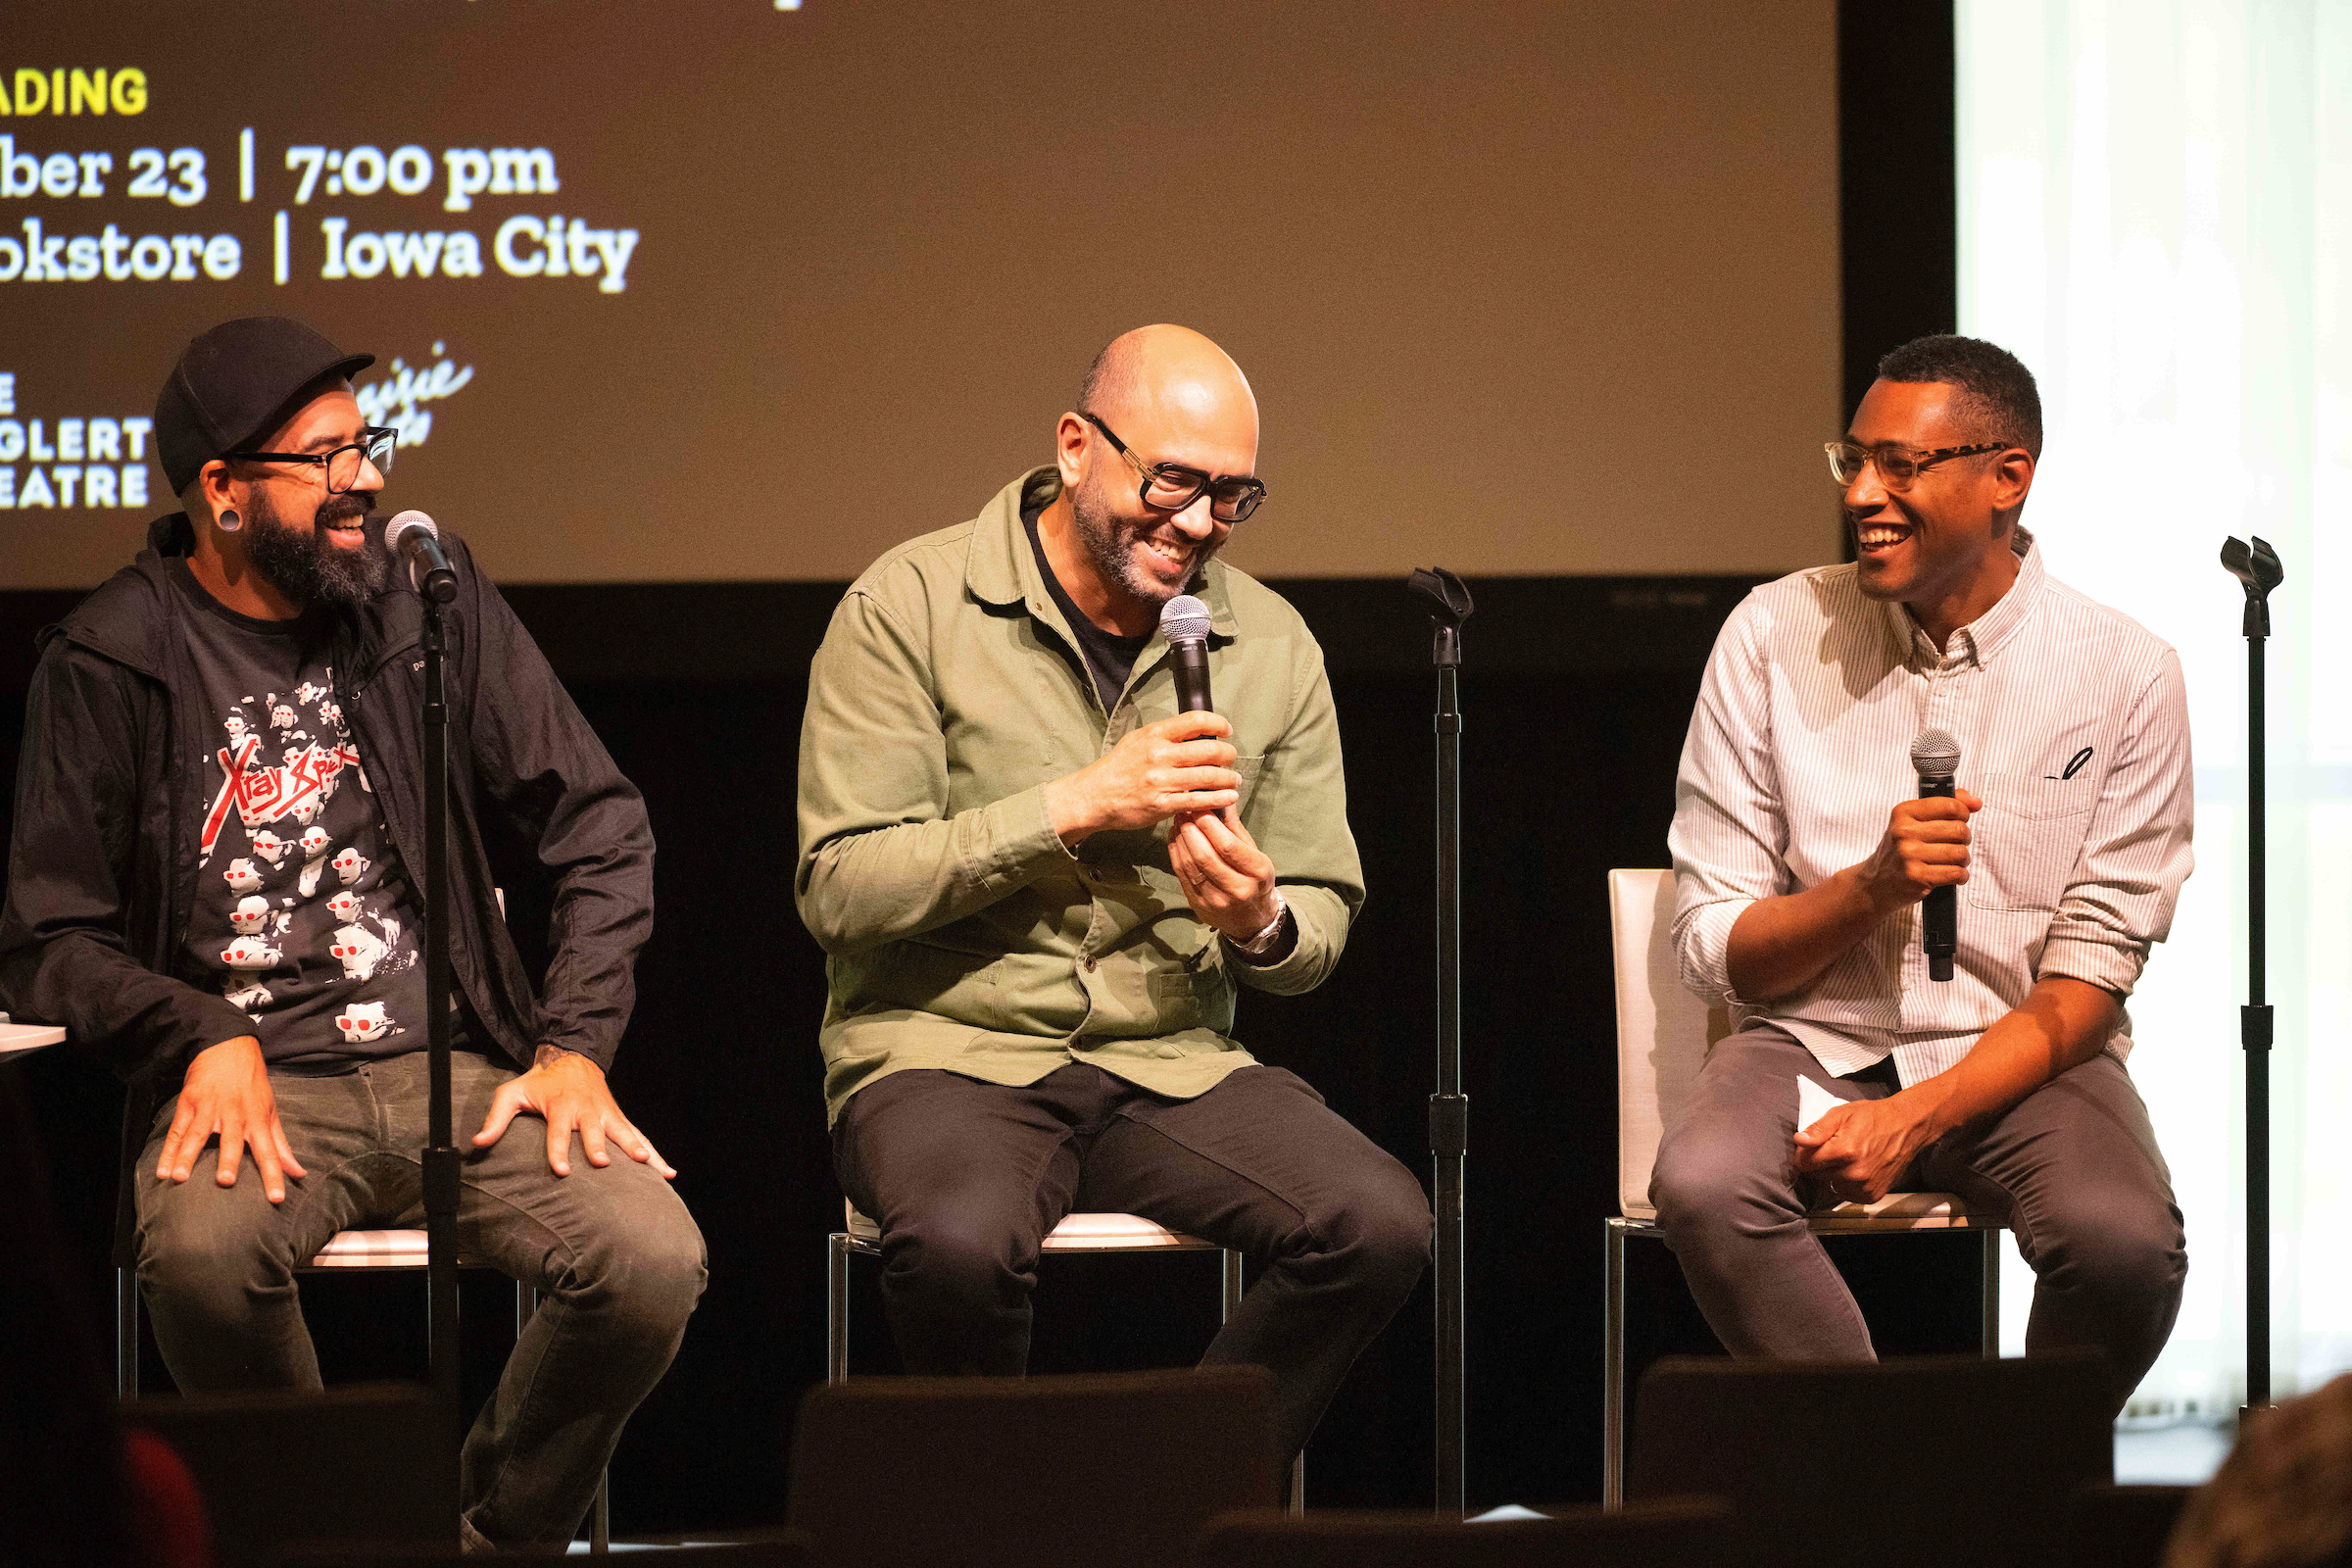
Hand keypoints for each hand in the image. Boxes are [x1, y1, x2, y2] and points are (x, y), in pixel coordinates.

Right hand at [157, 1035, 307, 1203]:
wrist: (228, 1047)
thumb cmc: (253, 1084)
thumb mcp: (271, 1111)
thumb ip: (281, 1145)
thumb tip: (298, 1173)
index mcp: (258, 1119)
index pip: (270, 1152)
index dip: (274, 1175)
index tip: (277, 1198)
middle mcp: (235, 1115)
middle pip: (232, 1141)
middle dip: (228, 1160)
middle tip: (224, 1181)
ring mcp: (209, 1108)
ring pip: (198, 1135)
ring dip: (188, 1157)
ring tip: (179, 1178)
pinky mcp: (189, 1103)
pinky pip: (177, 1130)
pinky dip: (168, 1150)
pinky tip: (162, 1170)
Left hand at [473, 1044, 676, 1178]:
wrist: (571, 1056)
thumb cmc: (539, 1082)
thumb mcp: (512, 1093)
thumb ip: (497, 1118)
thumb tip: (478, 1143)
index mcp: (561, 1105)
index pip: (559, 1130)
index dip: (559, 1150)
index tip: (563, 1170)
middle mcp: (587, 1109)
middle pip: (595, 1130)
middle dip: (599, 1147)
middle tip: (603, 1164)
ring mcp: (607, 1114)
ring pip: (624, 1133)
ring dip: (636, 1149)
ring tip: (649, 1166)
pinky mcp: (619, 1119)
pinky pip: (639, 1137)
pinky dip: (655, 1153)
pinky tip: (668, 1173)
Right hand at [1044, 712, 1240, 844]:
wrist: (1094, 796)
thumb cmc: (1117, 768)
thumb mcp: (1137, 740)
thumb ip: (1164, 735)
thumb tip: (1194, 731)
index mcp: (1154, 735)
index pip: (1195, 720)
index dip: (1218, 723)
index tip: (1226, 730)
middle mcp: (1159, 755)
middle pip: (1208, 750)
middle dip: (1228, 754)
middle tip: (1232, 757)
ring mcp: (1161, 781)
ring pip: (1208, 776)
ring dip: (1228, 778)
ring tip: (1234, 779)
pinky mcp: (1162, 804)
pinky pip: (1198, 800)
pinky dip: (1219, 798)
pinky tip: (1229, 796)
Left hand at [1169, 808, 1280, 943]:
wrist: (1252, 920)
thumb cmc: (1255, 880)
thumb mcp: (1256, 854)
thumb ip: (1236, 828)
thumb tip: (1223, 797)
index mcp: (1257, 873)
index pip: (1228, 845)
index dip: (1209, 824)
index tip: (1200, 806)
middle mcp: (1237, 889)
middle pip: (1205, 855)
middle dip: (1191, 829)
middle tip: (1184, 811)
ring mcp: (1216, 901)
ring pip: (1190, 865)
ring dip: (1180, 839)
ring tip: (1178, 821)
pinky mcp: (1199, 906)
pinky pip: (1181, 875)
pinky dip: (1175, 853)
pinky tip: (1176, 838)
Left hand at [1791, 1092, 1943, 1203]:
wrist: (1907, 1127)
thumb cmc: (1873, 1118)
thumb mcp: (1841, 1114)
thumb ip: (1818, 1129)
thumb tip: (1799, 1140)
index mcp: (1843, 1151)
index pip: (1804, 1164)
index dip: (1804, 1154)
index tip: (1812, 1147)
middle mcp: (1854, 1173)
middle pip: (1817, 1175)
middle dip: (1822, 1163)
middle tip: (1836, 1149)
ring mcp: (1864, 1187)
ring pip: (1832, 1185)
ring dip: (1835, 1175)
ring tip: (1850, 1158)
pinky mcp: (1873, 1195)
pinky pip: (1848, 1194)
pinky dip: (1849, 1184)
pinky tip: (1859, 1168)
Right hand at [1858, 790, 1981, 915]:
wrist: (1877, 883)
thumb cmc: (1901, 849)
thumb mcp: (1914, 821)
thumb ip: (1945, 806)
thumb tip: (1976, 802)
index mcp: (1904, 812)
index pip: (1949, 805)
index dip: (1963, 813)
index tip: (1960, 820)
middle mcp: (1904, 832)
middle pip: (1958, 830)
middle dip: (1964, 838)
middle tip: (1955, 844)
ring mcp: (1909, 855)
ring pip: (1959, 853)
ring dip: (1963, 859)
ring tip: (1953, 861)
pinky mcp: (1917, 877)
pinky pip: (1956, 873)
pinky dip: (1960, 875)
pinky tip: (1952, 875)